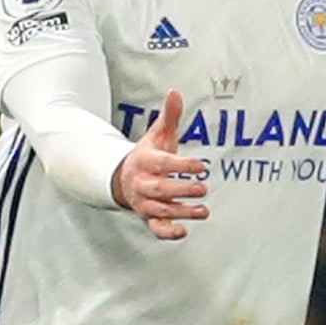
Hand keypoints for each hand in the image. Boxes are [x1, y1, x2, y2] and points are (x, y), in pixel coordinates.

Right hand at [111, 90, 209, 239]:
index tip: (201, 165)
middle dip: (182, 189)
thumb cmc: (148, 156)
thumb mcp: (157, 135)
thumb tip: (175, 91)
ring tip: (203, 211)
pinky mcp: (148, 218)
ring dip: (182, 212)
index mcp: (144, 161)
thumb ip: (169, 116)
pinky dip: (167, 233)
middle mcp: (142, 183)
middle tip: (203, 188)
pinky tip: (183, 232)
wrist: (122, 179)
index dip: (182, 165)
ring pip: (161, 210)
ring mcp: (144, 202)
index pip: (163, 163)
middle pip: (161, 189)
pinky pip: (155, 228)